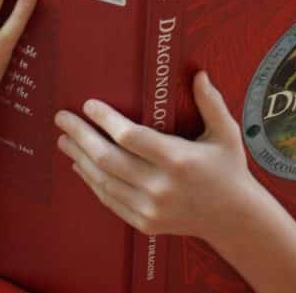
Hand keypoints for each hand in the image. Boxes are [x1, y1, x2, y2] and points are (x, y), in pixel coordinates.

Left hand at [54, 70, 257, 243]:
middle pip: (108, 158)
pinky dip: (92, 181)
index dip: (106, 120)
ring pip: (103, 180)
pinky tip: (81, 165)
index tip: (89, 104)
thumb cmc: (228, 168)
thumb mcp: (226, 133)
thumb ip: (211, 103)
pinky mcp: (145, 222)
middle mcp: (161, 186)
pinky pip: (110, 200)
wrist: (233, 218)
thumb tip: (198, 74)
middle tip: (62, 118)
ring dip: (80, 158)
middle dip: (80, 136)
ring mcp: (151, 208)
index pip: (131, 137)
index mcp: (179, 160)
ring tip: (64, 139)